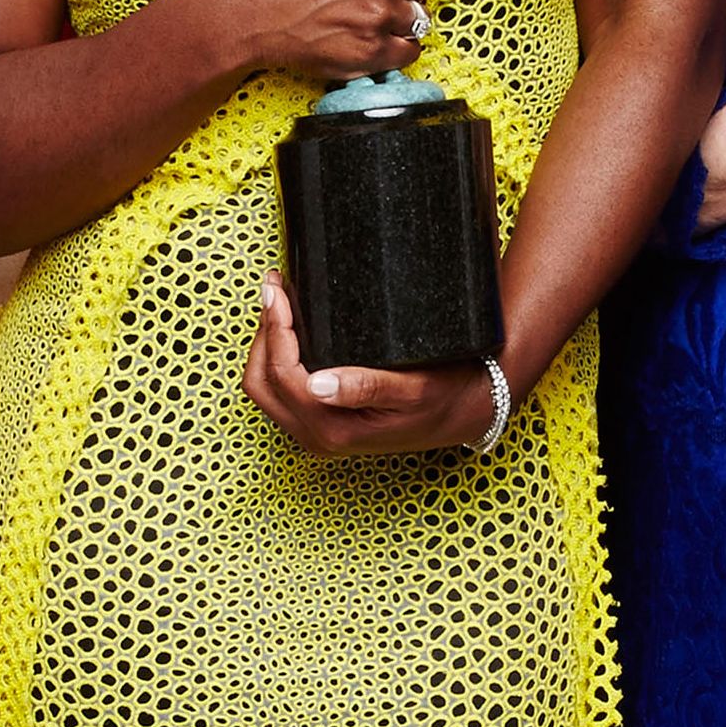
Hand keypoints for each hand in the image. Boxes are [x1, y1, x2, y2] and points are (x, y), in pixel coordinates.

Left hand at [246, 274, 495, 459]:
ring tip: (280, 303)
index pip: (282, 374)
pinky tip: (291, 329)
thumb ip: (366, 387)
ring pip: (264, 389)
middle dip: (263, 334)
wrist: (465, 412)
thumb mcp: (413, 388)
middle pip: (261, 383)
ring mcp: (316, 434)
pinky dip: (277, 358)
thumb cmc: (443, 394)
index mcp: (334, 429)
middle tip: (276, 289)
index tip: (278, 290)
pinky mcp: (320, 424)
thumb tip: (317, 385)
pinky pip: (280, 392)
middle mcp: (318, 436)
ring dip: (266, 345)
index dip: (274, 328)